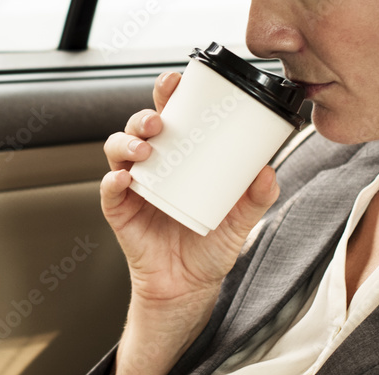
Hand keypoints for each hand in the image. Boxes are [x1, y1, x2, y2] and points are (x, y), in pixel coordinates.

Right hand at [101, 71, 281, 374]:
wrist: (189, 287)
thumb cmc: (210, 247)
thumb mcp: (241, 221)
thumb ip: (256, 198)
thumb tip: (269, 171)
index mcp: (181, 158)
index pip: (172, 117)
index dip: (169, 95)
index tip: (177, 82)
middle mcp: (154, 167)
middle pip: (139, 127)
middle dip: (145, 114)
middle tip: (160, 120)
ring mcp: (135, 188)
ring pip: (118, 150)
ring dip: (127, 143)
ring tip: (146, 150)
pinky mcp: (121, 212)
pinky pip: (109, 191)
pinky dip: (113, 181)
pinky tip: (124, 180)